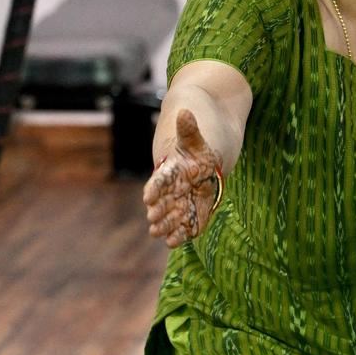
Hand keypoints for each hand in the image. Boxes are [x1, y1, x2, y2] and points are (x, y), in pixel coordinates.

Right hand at [142, 108, 224, 248]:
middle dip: (159, 211)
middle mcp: (174, 188)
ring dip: (167, 224)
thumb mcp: (195, 137)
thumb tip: (185, 113)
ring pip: (173, 214)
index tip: (148, 197)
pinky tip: (175, 241)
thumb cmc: (198, 146)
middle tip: (152, 221)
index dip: (155, 188)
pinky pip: (189, 222)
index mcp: (172, 170)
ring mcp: (184, 200)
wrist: (207, 157)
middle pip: (164, 201)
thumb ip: (189, 129)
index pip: (161, 179)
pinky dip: (183, 232)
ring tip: (159, 235)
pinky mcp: (197, 210)